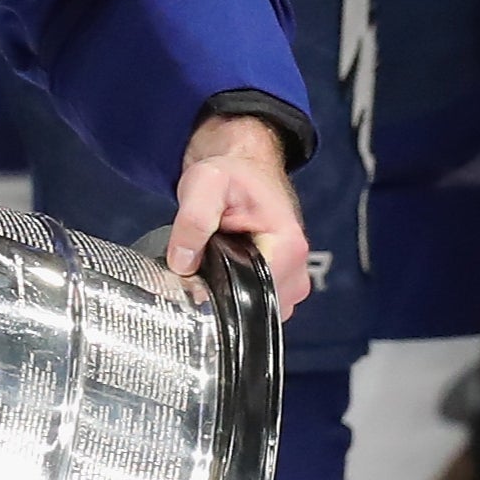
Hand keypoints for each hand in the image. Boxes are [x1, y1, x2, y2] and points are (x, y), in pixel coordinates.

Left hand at [168, 110, 307, 313]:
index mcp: (289, 247)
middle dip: (223, 296)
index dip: (220, 293)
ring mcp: (291, 281)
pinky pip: (256, 305)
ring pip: (255, 311)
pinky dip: (236, 295)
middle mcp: (297, 270)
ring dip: (229, 296)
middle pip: (255, 308)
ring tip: (211, 264)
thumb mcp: (205, 184)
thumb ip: (194, 220)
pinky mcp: (280, 285)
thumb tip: (182, 263)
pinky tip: (222, 272)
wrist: (245, 168)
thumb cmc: (232, 175)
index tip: (196, 279)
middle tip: (200, 266)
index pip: (255, 296)